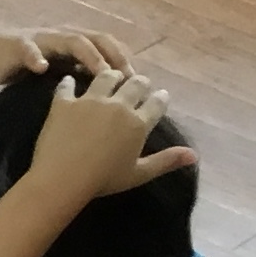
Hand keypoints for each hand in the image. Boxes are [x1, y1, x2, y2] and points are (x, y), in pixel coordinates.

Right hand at [0, 28, 128, 86]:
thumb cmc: (26, 69)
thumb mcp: (58, 72)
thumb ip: (82, 76)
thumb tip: (113, 93)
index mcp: (75, 43)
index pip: (108, 46)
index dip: (124, 61)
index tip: (139, 83)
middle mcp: (63, 36)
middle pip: (97, 39)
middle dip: (113, 57)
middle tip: (126, 78)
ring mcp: (41, 39)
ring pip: (70, 41)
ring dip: (87, 54)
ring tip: (100, 72)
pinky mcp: (17, 46)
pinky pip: (28, 49)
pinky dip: (35, 57)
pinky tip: (41, 68)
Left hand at [27, 68, 197, 201]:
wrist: (62, 179)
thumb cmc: (102, 181)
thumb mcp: (138, 174)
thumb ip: (165, 161)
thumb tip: (194, 155)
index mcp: (138, 123)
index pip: (157, 103)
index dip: (161, 98)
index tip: (161, 96)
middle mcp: (118, 105)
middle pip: (136, 83)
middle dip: (140, 83)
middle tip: (138, 84)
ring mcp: (90, 101)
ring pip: (106, 77)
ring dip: (111, 75)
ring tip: (111, 77)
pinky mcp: (65, 103)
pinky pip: (67, 87)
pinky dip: (68, 83)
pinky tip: (69, 81)